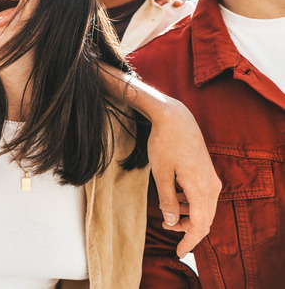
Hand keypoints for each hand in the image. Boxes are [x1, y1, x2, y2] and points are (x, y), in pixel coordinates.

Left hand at [147, 97, 221, 257]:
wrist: (176, 119)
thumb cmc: (165, 143)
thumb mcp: (160, 174)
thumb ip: (167, 199)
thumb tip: (171, 221)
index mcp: (200, 188)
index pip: (199, 225)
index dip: (189, 241)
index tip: (178, 252)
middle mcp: (211, 186)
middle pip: (204, 219)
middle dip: (186, 230)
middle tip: (165, 229)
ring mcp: (211, 180)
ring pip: (203, 209)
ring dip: (185, 215)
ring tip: (165, 213)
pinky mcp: (207, 174)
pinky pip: (201, 197)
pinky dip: (188, 203)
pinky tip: (172, 197)